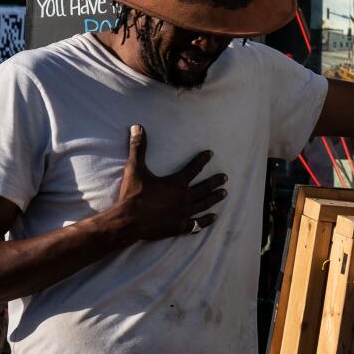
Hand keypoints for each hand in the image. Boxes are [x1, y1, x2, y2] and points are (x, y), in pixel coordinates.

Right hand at [103, 126, 226, 243]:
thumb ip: (138, 147)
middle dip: (215, 181)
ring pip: (204, 204)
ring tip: (224, 193)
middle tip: (225, 177)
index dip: (202, 160)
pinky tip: (213, 217)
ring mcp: (183, 213)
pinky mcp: (179, 226)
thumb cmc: (133, 195)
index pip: (193, 168)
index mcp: (176, 183)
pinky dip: (206, 220)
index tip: (210, 154)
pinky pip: (196, 223)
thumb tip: (138, 127)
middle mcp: (184, 197)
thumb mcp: (135, 169)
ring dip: (214, 198)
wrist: (128, 221)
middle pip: (204, 187)